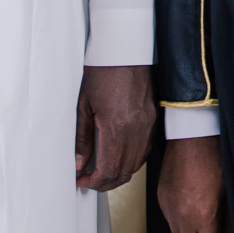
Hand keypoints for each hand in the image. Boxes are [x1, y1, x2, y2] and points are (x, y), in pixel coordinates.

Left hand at [74, 65, 155, 191]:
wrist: (125, 50)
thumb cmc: (104, 70)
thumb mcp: (84, 106)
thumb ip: (82, 139)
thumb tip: (80, 163)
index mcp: (117, 127)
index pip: (108, 171)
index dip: (93, 182)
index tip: (82, 180)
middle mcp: (137, 130)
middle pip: (123, 173)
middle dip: (104, 182)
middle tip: (88, 180)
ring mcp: (148, 126)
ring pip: (136, 165)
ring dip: (118, 173)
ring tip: (101, 171)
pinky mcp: (153, 120)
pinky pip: (144, 151)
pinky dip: (131, 161)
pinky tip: (118, 157)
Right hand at [157, 134, 229, 232]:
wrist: (192, 136)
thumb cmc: (216, 159)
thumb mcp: (231, 193)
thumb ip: (230, 222)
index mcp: (203, 216)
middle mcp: (182, 217)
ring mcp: (169, 208)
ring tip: (204, 232)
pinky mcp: (161, 198)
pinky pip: (170, 222)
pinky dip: (180, 225)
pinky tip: (191, 215)